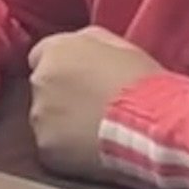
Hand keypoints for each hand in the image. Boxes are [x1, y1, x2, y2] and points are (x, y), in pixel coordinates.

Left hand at [24, 29, 162, 180]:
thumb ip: (88, 41)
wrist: (148, 124)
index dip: (62, 67)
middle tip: (90, 106)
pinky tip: (90, 147)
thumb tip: (77, 46)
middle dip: (60, 94)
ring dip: (62, 122)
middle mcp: (40, 80)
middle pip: (42, 87)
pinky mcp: (46, 147)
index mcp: (57, 51)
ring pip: (45, 118)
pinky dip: (66, 148)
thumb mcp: (118, 44)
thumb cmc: (140, 81)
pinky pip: (52, 145)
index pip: (41, 55)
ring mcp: (39, 116)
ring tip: (93, 129)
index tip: (79, 79)